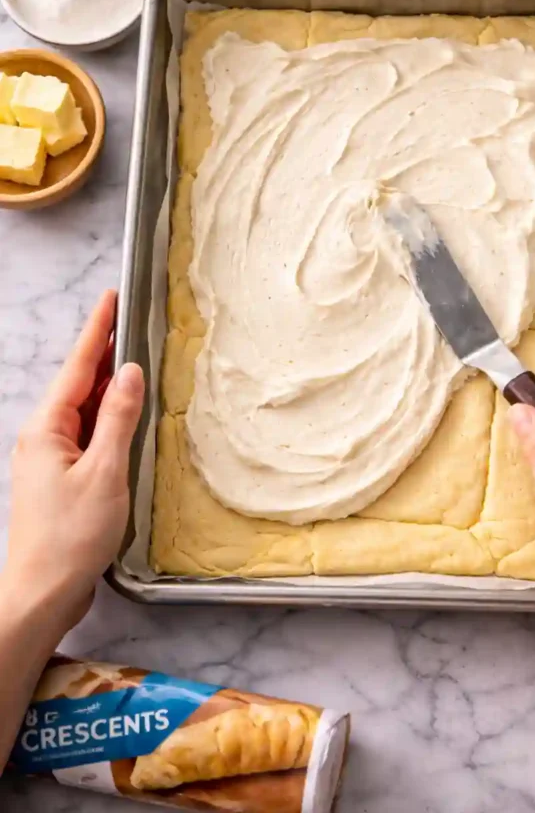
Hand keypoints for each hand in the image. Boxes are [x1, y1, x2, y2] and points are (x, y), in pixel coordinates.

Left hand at [3, 291, 143, 636]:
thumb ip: (118, 419)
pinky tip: (128, 417)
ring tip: (136, 361)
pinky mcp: (64, 480)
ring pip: (85, 410)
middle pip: (79, 384)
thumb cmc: (71, 535)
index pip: (77, 366)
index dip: (97, 330)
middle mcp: (45, 437)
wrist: (43, 592)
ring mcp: (52, 459)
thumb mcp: (104, 472)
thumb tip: (130, 373)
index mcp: (48, 428)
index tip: (111, 298)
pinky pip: (89, 434)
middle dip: (105, 353)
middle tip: (132, 323)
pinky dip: (110, 419)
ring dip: (110, 387)